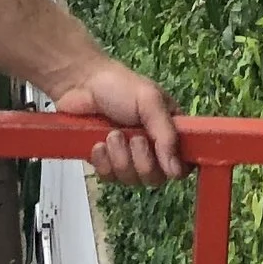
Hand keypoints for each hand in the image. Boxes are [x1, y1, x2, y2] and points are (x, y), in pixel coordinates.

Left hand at [49, 54, 184, 186]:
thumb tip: (176, 172)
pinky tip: (98, 143)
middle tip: (133, 137)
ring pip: (131, 179)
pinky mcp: (105, 163)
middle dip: (141, 160)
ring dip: (119, 157)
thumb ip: (166, 134)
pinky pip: (109, 178)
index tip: (162, 158)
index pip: (182, 163)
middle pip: (155, 177)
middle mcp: (151, 148)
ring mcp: (127, 157)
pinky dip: (103, 161)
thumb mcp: (150, 101)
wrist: (80, 84)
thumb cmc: (119, 86)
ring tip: (111, 134)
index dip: (174, 167)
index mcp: (169, 130)